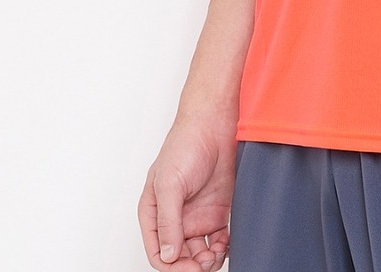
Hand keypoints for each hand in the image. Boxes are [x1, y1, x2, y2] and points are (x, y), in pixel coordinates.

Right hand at [138, 115, 237, 271]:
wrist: (214, 124)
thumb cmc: (185, 145)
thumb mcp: (170, 183)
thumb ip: (168, 221)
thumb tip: (167, 255)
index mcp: (154, 213)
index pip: (157, 252)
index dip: (171, 266)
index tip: (188, 269)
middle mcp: (174, 218)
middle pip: (179, 257)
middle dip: (191, 266)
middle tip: (205, 264)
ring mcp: (196, 215)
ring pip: (199, 253)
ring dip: (207, 261)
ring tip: (217, 254)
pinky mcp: (216, 211)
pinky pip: (218, 240)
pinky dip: (222, 248)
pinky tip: (225, 244)